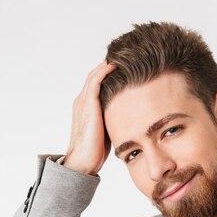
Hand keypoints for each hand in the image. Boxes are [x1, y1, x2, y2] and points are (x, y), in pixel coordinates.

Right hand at [63, 60, 116, 175]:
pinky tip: (117, 64)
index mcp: (86, 107)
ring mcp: (84, 101)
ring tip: (123, 54)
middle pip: (96, 75)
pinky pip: (96, 80)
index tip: (125, 67)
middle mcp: (82, 100)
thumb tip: (133, 116)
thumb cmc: (95, 151)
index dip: (110, 74)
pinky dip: (106, 70)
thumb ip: (115, 118)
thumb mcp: (108, 129)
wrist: (83, 162)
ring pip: (95, 74)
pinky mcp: (88, 104)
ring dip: (108, 63)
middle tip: (127, 56)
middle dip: (110, 65)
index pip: (97, 84)